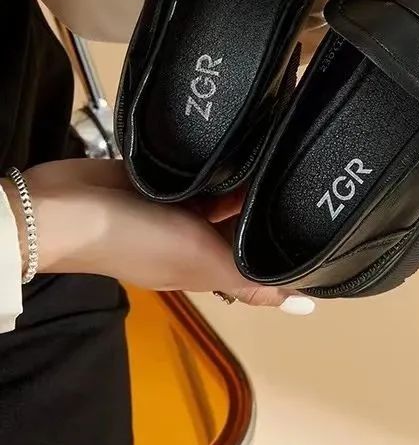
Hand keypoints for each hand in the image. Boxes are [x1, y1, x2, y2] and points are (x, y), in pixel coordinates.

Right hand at [4, 160, 312, 312]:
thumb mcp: (201, 264)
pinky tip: (242, 134)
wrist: (68, 206)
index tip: (326, 216)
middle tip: (307, 164)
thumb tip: (309, 310)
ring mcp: (174, 206)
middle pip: (240, 219)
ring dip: (245, 172)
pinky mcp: (159, 175)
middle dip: (268, 198)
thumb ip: (250, 280)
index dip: (287, 241)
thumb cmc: (139, 239)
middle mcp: (193, 236)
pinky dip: (216, 156)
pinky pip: (196, 167)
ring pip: (222, 190)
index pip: (256, 255)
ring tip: (282, 143)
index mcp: (206, 263)